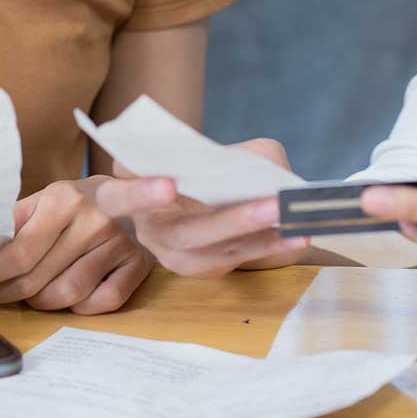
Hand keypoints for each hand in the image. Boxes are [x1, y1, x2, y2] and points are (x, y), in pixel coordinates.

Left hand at [0, 177, 152, 314]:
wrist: (133, 190)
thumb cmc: (75, 202)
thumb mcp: (41, 200)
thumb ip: (12, 224)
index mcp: (64, 199)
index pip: (19, 253)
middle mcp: (96, 219)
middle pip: (37, 280)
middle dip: (5, 292)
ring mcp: (120, 244)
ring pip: (67, 296)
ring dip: (40, 303)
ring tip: (30, 293)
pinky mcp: (138, 264)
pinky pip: (100, 303)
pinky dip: (80, 307)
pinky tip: (70, 295)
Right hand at [91, 139, 309, 277]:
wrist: (187, 198)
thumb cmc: (186, 165)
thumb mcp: (190, 149)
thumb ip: (219, 153)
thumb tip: (269, 171)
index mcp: (125, 195)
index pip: (118, 196)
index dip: (140, 193)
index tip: (169, 184)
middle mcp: (147, 230)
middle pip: (185, 233)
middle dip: (234, 219)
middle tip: (274, 205)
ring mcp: (174, 256)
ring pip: (219, 251)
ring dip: (263, 235)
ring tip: (297, 218)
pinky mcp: (202, 268)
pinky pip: (238, 259)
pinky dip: (270, 245)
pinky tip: (298, 234)